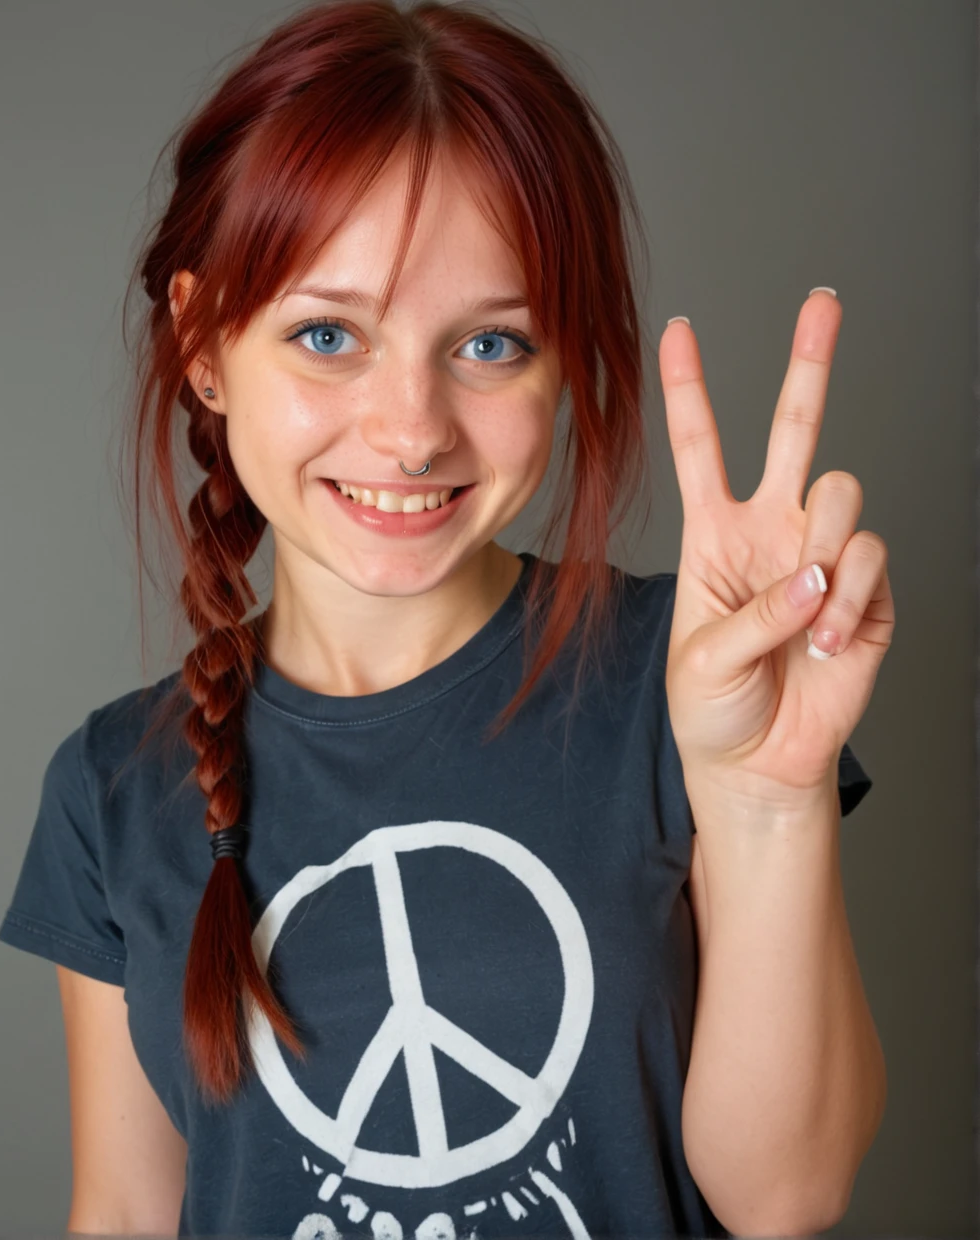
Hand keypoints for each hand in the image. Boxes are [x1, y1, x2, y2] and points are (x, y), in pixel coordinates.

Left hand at [659, 290, 893, 811]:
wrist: (757, 763)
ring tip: (805, 609)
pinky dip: (848, 600)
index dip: (688, 389)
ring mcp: (822, 557)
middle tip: (823, 303)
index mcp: (716, 535)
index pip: (701, 447)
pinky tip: (827, 639)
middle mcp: (773, 531)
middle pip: (795, 430)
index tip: (677, 331)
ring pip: (841, 493)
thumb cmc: (713, 708)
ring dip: (822, 547)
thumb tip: (815, 575)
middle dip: (810, 363)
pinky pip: (869, 561)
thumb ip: (756, 611)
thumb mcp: (701, 659)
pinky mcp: (868, 593)